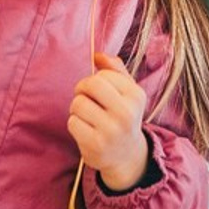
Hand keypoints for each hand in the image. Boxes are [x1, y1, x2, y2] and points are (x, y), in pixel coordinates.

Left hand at [68, 53, 149, 191]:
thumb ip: (115, 70)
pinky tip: (85, 129)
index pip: (104, 74)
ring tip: (86, 115)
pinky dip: (74, 123)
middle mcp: (126, 112)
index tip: (96, 89)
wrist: (126, 154)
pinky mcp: (95, 145)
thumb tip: (97, 54)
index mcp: (136, 95)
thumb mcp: (127, 92)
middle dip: (81, 89)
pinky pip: (72, 122)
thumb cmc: (123, 116)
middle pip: (90, 84)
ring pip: (78, 103)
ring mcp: (111, 130)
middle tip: (84, 97)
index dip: (94, 78)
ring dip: (76, 108)